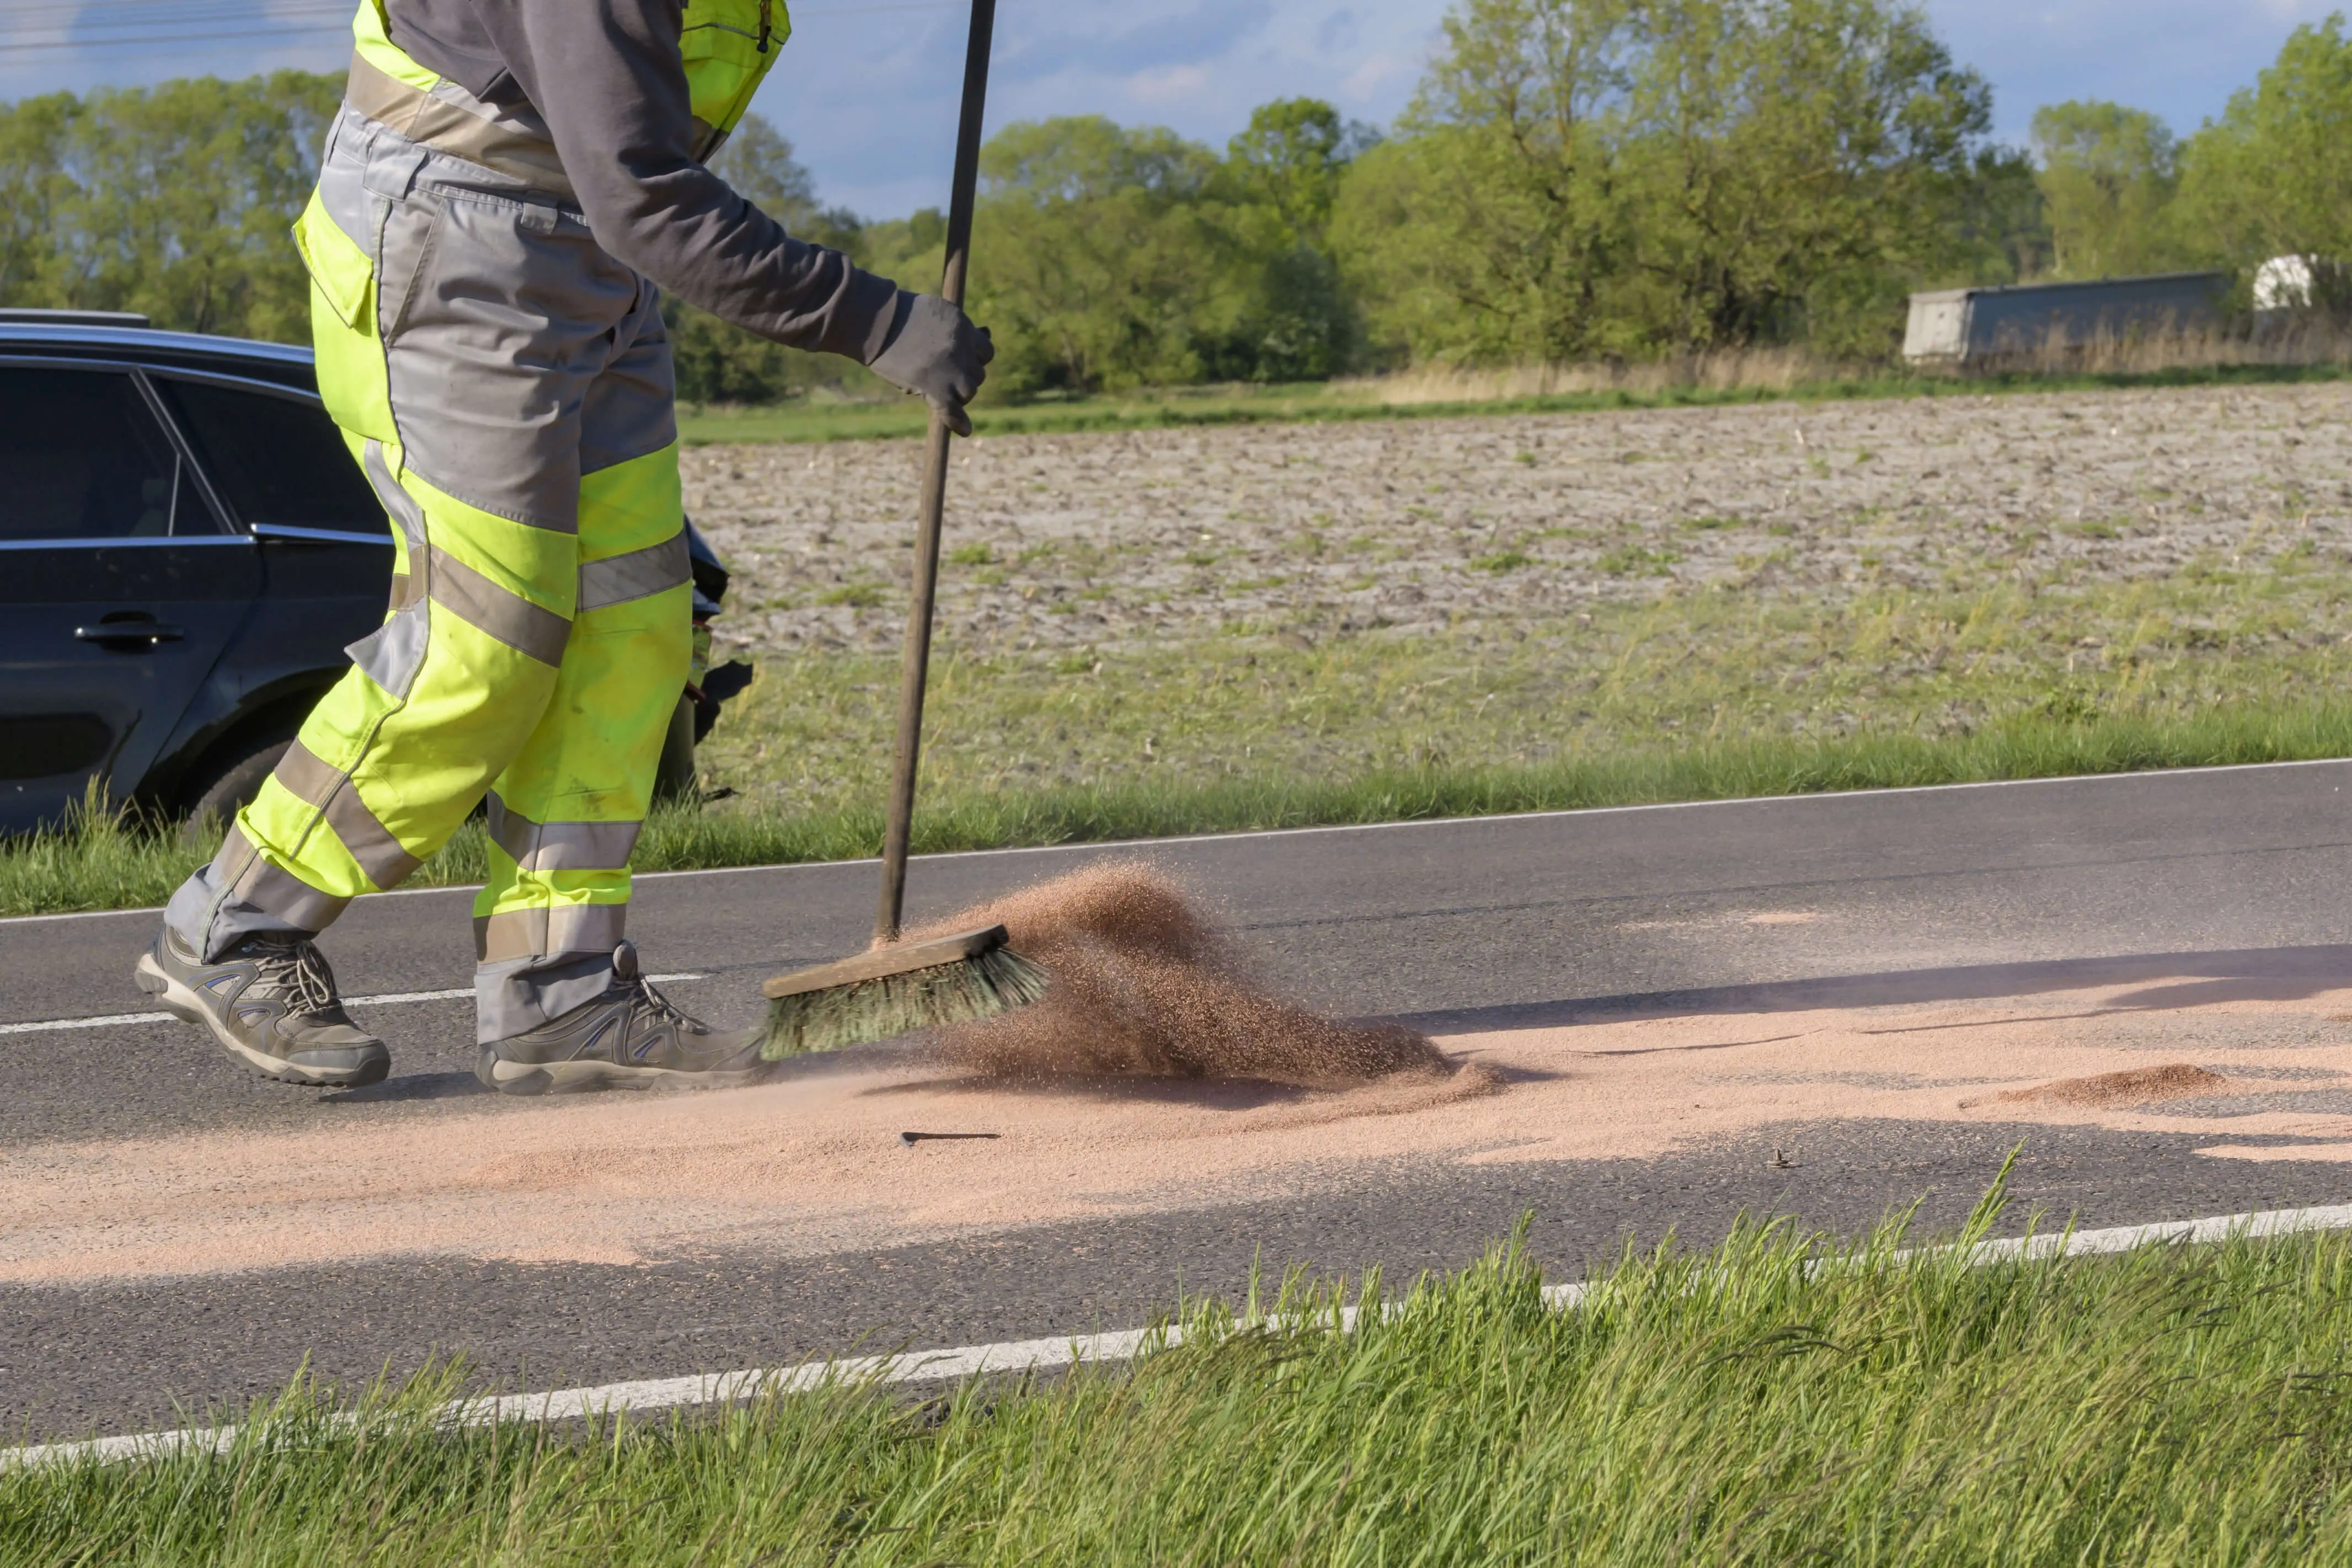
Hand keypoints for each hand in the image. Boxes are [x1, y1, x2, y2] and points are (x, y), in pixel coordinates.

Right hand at [868, 292, 993, 435]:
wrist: (878, 321)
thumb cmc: (901, 313)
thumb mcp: (936, 311)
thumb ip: (958, 326)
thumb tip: (986, 332)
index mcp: (963, 327)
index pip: (985, 351)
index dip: (975, 359)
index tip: (964, 362)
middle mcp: (962, 348)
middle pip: (978, 374)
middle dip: (965, 377)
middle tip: (945, 377)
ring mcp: (950, 369)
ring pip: (969, 391)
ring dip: (959, 394)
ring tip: (942, 391)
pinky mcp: (934, 387)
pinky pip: (953, 411)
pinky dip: (958, 422)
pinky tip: (965, 430)